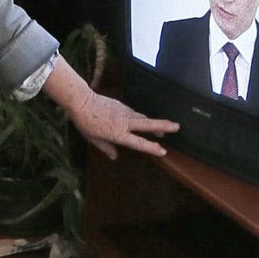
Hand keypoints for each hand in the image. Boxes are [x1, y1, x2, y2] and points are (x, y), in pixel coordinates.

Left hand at [42, 57, 175, 159]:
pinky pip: (134, 113)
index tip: (162, 150)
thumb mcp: (93, 139)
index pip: (138, 142)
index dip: (151, 147)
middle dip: (163, 126)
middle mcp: (124, 122)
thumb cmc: (85, 122)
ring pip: (143, 117)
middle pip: (148, 124)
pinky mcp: (122, 105)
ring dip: (154, 122)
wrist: (81, 101)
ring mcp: (124, 112)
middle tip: (177, 127)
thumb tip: (114, 156)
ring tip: (165, 126)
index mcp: (118, 133)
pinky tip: (142, 120)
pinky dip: (140, 117)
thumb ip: (106, 148)